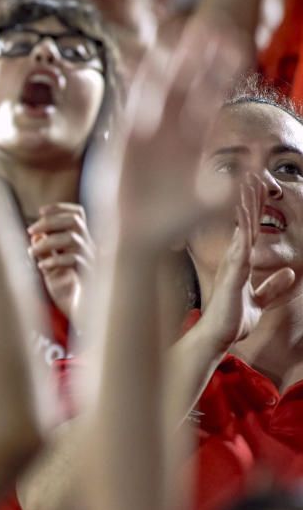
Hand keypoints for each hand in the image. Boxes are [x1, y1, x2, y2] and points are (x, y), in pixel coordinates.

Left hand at [28, 203, 94, 319]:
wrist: (82, 316)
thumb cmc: (66, 291)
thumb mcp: (51, 267)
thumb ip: (46, 250)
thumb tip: (35, 234)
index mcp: (82, 243)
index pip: (78, 214)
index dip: (61, 208)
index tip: (41, 211)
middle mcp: (90, 248)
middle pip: (75, 221)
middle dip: (50, 221)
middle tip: (30, 230)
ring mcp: (91, 260)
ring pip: (72, 238)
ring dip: (48, 242)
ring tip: (32, 252)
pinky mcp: (88, 275)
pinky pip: (72, 260)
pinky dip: (54, 260)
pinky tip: (42, 267)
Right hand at [98, 21, 249, 247]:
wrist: (138, 239)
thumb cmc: (177, 224)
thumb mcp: (220, 199)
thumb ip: (245, 173)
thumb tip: (267, 146)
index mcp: (195, 140)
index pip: (211, 95)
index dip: (223, 70)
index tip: (238, 45)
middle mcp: (171, 130)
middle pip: (186, 83)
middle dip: (198, 55)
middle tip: (211, 24)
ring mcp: (147, 133)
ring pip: (160, 87)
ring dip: (169, 60)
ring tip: (179, 30)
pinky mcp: (125, 139)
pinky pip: (132, 104)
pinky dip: (138, 80)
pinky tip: (147, 57)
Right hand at [196, 176, 295, 347]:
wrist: (218, 336)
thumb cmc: (233, 319)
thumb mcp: (261, 301)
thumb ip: (274, 286)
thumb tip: (290, 273)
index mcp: (241, 263)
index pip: (250, 229)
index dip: (254, 209)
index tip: (257, 187)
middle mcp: (235, 258)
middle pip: (245, 222)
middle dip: (249, 198)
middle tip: (251, 173)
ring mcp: (233, 263)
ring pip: (242, 228)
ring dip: (245, 205)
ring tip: (247, 183)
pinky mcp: (234, 273)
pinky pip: (241, 246)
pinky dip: (243, 228)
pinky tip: (245, 214)